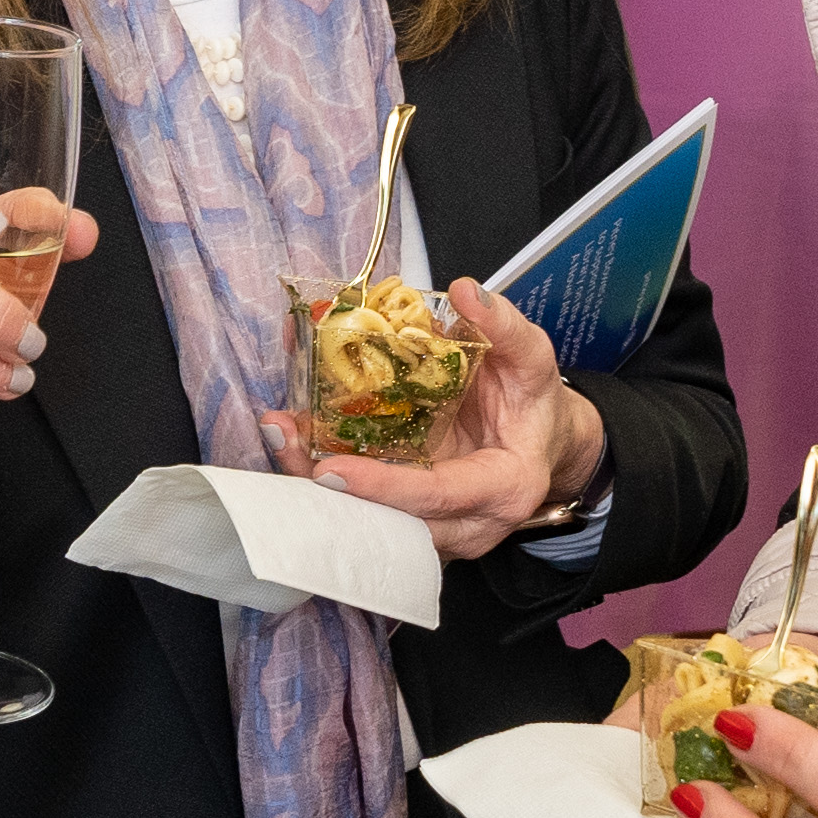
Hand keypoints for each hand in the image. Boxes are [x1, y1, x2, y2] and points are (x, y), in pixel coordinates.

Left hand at [285, 279, 602, 561]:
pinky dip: (328, 474)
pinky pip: (364, 506)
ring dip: (317, 481)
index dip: (385, 487)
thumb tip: (467, 291)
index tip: (331, 470)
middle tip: (284, 438)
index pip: (439, 496)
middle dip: (330, 489)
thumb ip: (503, 327)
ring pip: (370, 519)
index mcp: (504, 487)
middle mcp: (467, 522)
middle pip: (391, 521)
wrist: (537, 438)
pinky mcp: (409, 515)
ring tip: (280, 432)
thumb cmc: (532, 402)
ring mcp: (436, 525)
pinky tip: (297, 436)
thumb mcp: (530, 358)